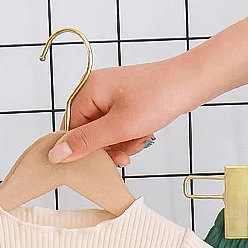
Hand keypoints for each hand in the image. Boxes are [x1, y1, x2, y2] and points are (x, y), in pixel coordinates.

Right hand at [47, 57, 197, 166]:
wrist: (191, 83)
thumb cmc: (158, 98)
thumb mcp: (119, 127)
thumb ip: (86, 142)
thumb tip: (56, 154)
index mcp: (88, 90)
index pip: (69, 128)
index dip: (81, 148)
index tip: (95, 164)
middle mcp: (97, 91)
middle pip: (88, 133)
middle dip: (108, 147)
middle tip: (126, 151)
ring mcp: (113, 97)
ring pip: (106, 135)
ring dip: (122, 144)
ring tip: (139, 139)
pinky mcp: (127, 104)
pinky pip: (120, 129)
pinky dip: (131, 136)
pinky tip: (144, 135)